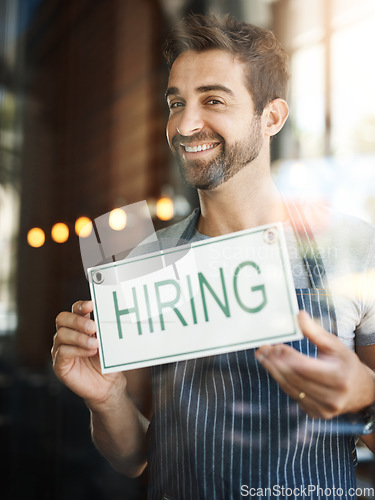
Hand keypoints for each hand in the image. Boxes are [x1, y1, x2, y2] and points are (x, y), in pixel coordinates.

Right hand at [52, 300, 125, 408]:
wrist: (108, 384)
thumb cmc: (108, 360)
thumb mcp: (109, 342)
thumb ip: (105, 330)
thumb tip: (109, 317)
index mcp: (79, 325)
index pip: (75, 310)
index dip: (81, 306)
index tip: (91, 305)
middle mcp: (67, 334)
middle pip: (63, 319)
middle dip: (78, 321)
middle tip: (93, 327)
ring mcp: (61, 348)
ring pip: (62, 335)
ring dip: (79, 338)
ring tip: (95, 344)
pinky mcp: (59, 364)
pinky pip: (62, 352)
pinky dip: (77, 350)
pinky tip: (90, 352)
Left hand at [255, 311, 374, 419]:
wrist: (361, 391)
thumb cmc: (346, 363)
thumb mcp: (335, 345)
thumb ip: (315, 332)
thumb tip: (299, 315)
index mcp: (338, 378)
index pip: (306, 368)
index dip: (288, 357)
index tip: (274, 346)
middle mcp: (332, 397)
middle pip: (295, 379)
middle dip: (276, 363)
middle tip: (262, 350)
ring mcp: (323, 409)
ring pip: (291, 389)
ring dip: (274, 372)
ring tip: (263, 357)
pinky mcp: (315, 413)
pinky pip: (293, 395)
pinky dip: (282, 381)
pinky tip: (273, 369)